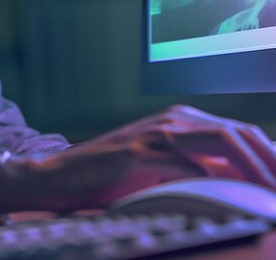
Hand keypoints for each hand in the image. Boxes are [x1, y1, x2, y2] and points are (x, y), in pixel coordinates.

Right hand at [0, 105, 275, 213]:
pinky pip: (185, 162)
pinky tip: (227, 196)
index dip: (269, 157)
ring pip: (219, 138)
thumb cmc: (112, 177)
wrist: (61, 176)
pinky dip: (213, 179)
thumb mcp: (161, 170)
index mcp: (180, 122)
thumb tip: (241, 182)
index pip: (240, 132)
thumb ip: (197, 168)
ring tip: (270, 194)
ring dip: (252, 166)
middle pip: (238, 130)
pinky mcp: (137, 153)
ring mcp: (154, 133)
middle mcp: (171, 121)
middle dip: (270, 160)